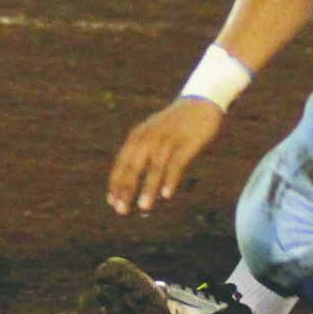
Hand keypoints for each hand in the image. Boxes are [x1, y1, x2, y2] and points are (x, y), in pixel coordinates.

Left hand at [107, 96, 223, 214]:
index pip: (121, 163)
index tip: (112, 203)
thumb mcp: (152, 135)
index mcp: (137, 136)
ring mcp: (168, 139)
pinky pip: (176, 163)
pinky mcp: (187, 142)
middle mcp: (149, 137)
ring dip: (148, 188)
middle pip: (134, 166)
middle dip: (126, 189)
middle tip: (121, 211)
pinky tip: (166, 195)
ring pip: (155, 167)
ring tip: (143, 208)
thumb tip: (131, 183)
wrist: (199, 102)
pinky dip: (170, 179)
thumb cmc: (172, 125)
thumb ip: (141, 155)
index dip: (116, 184)